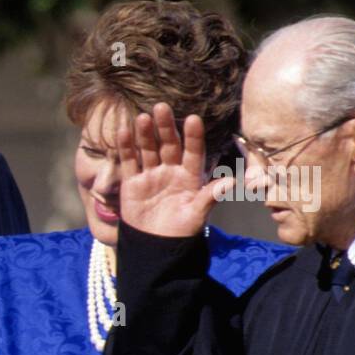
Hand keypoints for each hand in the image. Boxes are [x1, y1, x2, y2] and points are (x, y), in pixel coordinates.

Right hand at [117, 103, 233, 237]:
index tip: (193, 119)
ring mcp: (151, 175)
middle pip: (169, 145)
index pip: (194, 152)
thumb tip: (230, 182)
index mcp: (190, 177)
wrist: (154, 247)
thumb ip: (209, 197)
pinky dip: (126, 147)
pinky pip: (129, 161)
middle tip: (162, 107)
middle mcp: (171, 171)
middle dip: (166, 127)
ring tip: (143, 117)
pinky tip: (124, 131)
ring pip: (148, 149)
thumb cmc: (180, 233)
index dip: (193, 136)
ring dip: (146, 133)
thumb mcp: (196, 216)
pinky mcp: (133, 183)